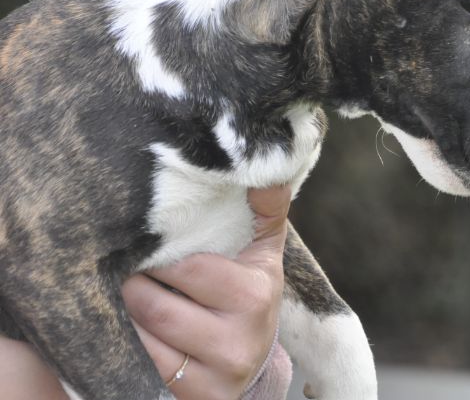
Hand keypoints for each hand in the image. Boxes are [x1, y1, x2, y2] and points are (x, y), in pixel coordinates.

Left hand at [122, 185, 291, 399]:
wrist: (255, 362)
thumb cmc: (251, 292)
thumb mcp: (265, 252)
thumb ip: (267, 209)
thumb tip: (268, 174)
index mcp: (254, 293)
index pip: (188, 269)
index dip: (157, 256)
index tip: (142, 243)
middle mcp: (239, 337)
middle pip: (158, 307)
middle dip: (132, 284)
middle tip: (120, 267)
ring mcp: (216, 372)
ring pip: (144, 339)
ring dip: (123, 315)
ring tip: (119, 293)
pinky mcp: (195, 396)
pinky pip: (142, 367)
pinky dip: (126, 343)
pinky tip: (126, 326)